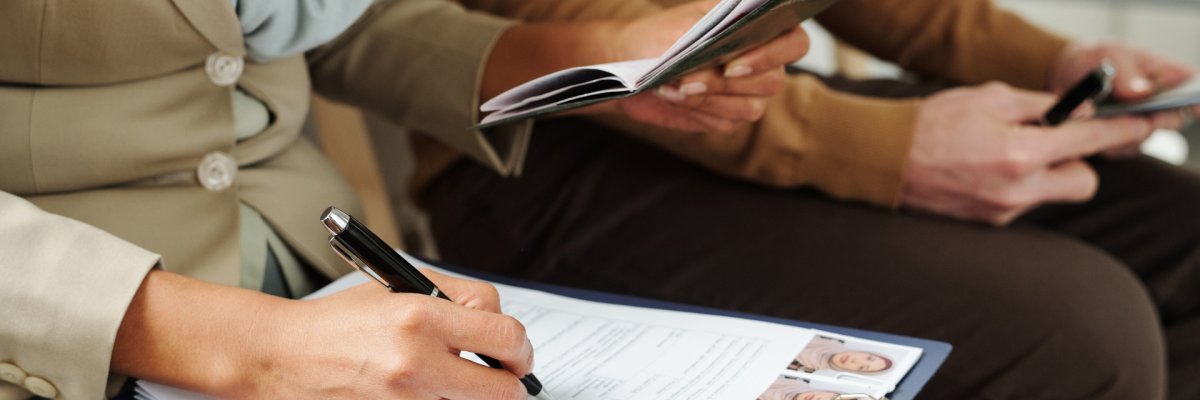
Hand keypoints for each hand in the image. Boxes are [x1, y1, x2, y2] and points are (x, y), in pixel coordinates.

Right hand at [241, 269, 532, 398]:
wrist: (278, 357)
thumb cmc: (335, 323)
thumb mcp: (395, 289)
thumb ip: (453, 300)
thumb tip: (498, 325)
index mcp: (420, 316)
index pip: (505, 335)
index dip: (519, 347)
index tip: (515, 352)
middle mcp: (414, 363)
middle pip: (502, 390)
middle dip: (508, 384)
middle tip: (503, 378)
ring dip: (469, 398)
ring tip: (450, 382)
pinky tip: (423, 394)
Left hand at [598, 0, 809, 133]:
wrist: (629, 63)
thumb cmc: (658, 35)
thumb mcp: (686, 23)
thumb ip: (717, 29)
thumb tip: (735, 37)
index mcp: (760, 29)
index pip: (794, 43)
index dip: (771, 55)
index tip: (733, 64)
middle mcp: (763, 62)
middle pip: (773, 81)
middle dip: (728, 83)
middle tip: (690, 79)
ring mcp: (748, 93)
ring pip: (750, 108)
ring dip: (710, 99)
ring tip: (675, 86)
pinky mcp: (728, 116)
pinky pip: (726, 122)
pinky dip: (697, 110)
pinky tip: (672, 96)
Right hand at [903, 83, 1160, 224]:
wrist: (883, 160)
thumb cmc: (930, 124)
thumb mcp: (988, 98)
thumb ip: (1038, 104)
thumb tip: (1073, 111)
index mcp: (1020, 153)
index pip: (1088, 143)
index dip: (1118, 132)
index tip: (1137, 127)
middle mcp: (1016, 190)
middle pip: (1083, 183)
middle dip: (1076, 163)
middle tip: (1052, 143)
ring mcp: (1001, 212)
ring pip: (1048, 194)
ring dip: (1039, 174)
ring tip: (998, 154)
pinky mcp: (985, 223)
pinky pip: (1018, 204)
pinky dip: (1012, 186)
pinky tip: (980, 171)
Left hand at [1048, 42, 1197, 156]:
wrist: (1065, 74)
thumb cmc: (1095, 58)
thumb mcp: (1108, 55)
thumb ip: (1125, 72)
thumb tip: (1140, 92)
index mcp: (1166, 76)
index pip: (1192, 86)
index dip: (1196, 100)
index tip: (1194, 108)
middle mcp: (1159, 104)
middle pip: (1171, 120)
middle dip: (1153, 120)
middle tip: (1135, 115)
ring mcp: (1139, 124)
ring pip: (1141, 138)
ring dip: (1120, 130)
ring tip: (1098, 114)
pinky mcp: (1118, 141)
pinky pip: (1117, 149)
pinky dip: (1102, 140)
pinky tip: (1087, 125)